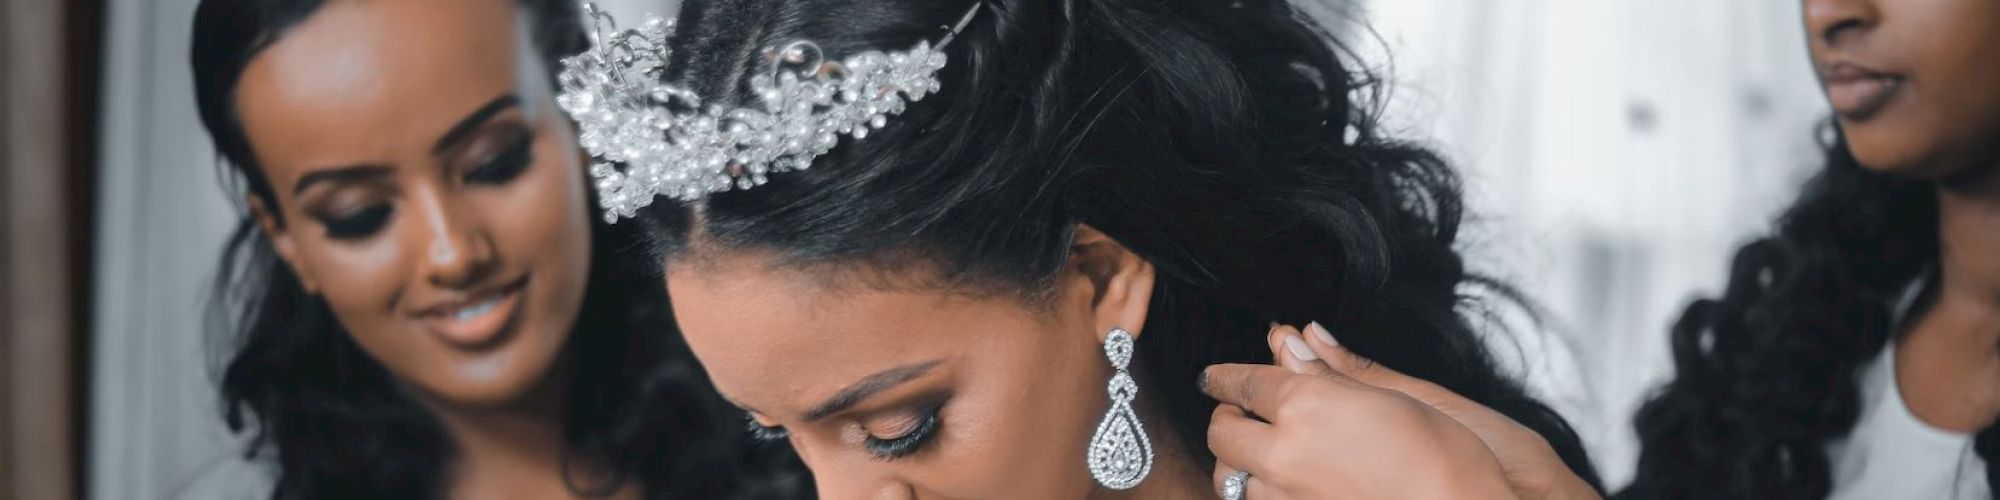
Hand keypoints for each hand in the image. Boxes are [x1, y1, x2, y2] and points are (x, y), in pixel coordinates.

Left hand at [1200, 322, 1514, 499]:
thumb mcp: (1393, 397)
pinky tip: (1287, 483)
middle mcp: (1286, 454)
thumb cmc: (1446, 456)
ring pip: (1232, 476)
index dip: (1225, 376)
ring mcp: (1288, 497)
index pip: (1244, 383)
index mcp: (1306, 406)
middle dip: (1226, 417)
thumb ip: (1333, 372)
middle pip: (1222, 432)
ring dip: (1240, 459)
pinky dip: (1262, 489)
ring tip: (1264, 450)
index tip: (1215, 375)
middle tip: (1243, 410)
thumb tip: (1293, 340)